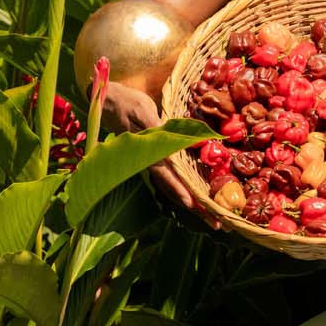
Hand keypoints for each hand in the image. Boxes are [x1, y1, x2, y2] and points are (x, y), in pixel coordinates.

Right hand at [101, 81, 219, 229]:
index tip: (192, 204)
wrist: (110, 102)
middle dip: (193, 207)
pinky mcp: (155, 160)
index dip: (178, 189)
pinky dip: (184, 191)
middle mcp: (150, 163)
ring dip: (191, 204)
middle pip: (172, 189)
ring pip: (173, 188)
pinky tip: (198, 200)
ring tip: (212, 219)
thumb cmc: (127, 104)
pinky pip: (171, 180)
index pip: (165, 175)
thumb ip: (154, 125)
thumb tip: (169, 139)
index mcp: (147, 153)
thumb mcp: (141, 110)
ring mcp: (152, 164)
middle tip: (216, 224)